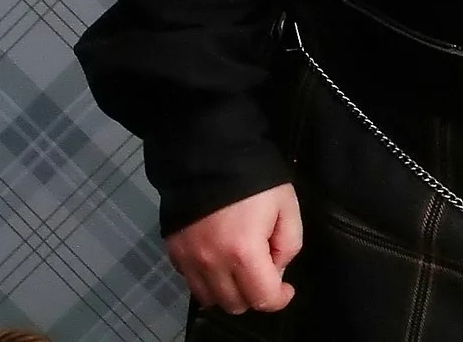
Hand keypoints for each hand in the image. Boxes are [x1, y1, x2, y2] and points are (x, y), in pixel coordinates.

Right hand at [167, 183, 301, 313]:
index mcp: (243, 252)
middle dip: (255, 294)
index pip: (263, 298)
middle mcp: (212, 263)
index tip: (287, 289)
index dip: (280, 298)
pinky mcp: (174, 254)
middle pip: (235, 304)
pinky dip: (208, 280)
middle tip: (263, 268)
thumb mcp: (287, 206)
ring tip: (241, 266)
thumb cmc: (255, 181)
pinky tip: (220, 260)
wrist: (209, 157)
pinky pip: (192, 283)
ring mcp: (189, 261)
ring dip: (230, 291)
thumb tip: (276, 269)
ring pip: (211, 299)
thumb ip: (288, 244)